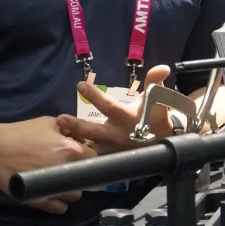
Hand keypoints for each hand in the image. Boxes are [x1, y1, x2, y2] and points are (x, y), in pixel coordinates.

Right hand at [0, 116, 96, 214]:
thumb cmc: (21, 133)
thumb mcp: (49, 122)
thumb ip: (69, 129)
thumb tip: (80, 136)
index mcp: (70, 150)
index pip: (93, 157)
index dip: (89, 157)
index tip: (82, 157)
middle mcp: (65, 170)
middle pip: (85, 177)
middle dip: (81, 173)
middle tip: (70, 169)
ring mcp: (52, 187)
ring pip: (74, 195)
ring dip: (71, 189)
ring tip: (61, 182)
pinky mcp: (38, 200)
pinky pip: (59, 208)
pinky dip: (60, 203)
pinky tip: (54, 195)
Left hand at [56, 65, 172, 154]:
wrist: (166, 141)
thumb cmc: (157, 115)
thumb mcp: (159, 98)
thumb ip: (155, 82)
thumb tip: (163, 67)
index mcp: (128, 118)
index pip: (109, 106)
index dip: (95, 96)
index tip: (80, 85)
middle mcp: (119, 135)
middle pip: (95, 131)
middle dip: (77, 126)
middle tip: (60, 119)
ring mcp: (114, 148)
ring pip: (91, 148)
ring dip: (76, 143)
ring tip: (58, 137)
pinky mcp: (112, 158)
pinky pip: (94, 158)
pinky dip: (81, 155)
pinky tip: (67, 149)